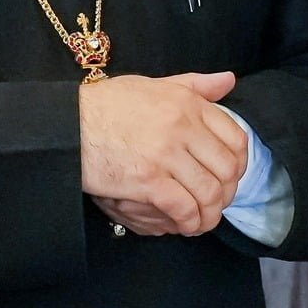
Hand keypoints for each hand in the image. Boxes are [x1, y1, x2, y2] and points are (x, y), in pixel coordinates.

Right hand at [79, 71, 248, 235]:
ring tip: (202, 220)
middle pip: (226, 168)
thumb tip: (229, 80)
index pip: (235, 137)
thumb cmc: (108, 104)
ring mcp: (166, 155)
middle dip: (227, 193)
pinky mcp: (147, 181)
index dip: (240, 163)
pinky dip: (190, 222)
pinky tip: (186, 226)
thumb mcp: (154, 85)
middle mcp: (182, 127)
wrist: (66, 123)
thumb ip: (195, 85)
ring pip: (208, 192)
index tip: (231, 176)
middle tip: (217, 203)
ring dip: (210, 213)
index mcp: (188, 104)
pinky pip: (183, 207)